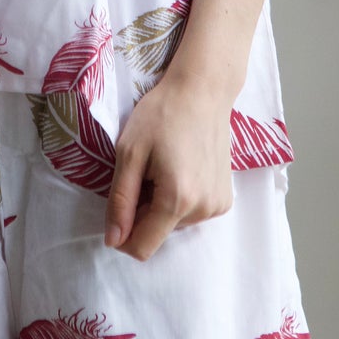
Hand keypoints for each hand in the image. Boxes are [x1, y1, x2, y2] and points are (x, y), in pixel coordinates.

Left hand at [103, 74, 234, 260]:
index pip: (143, 247)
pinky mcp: (225, 199)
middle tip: (144, 172)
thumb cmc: (161, 114)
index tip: (118, 206)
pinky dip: (179, 199)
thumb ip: (120, 200)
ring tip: (163, 166)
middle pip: (158, 233)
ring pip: (173, 224)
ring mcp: (217, 206)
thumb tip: (113, 241)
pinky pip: (191, 214)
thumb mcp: (129, 152)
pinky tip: (180, 168)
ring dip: (160, 204)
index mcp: (177, 200)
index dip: (122, 234)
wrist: (203, 91)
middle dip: (142, 211)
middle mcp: (203, 210)